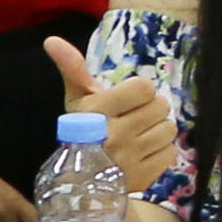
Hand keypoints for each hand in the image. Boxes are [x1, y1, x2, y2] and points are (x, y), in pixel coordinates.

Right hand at [44, 35, 178, 195]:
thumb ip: (72, 67)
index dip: (139, 92)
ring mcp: (130, 158)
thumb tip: (51, 40)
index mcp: (98, 111)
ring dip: (157, 131)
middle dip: (149, 111)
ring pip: (169, 129)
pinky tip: (143, 154)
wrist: (81, 181)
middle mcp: (115, 134)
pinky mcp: (144, 176)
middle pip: (160, 106)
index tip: (127, 101)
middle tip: (133, 119)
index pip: (144, 88)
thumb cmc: (83, 131)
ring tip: (138, 136)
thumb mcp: (78, 100)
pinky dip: (161, 152)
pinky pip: (170, 153)